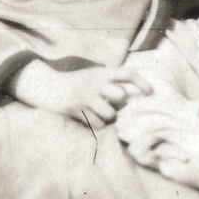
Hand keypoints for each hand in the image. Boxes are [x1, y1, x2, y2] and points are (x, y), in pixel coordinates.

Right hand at [8, 61, 152, 123]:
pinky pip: (96, 124)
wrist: (47, 86)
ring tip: (101, 114)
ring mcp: (85, 96)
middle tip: (114, 106)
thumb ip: (110, 82)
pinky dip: (97, 125)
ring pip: (109, 113)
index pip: (127, 73)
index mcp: (101, 73)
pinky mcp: (76, 109)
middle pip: (120, 95)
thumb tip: (130, 98)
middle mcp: (94, 83)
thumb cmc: (76, 83)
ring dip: (109, 117)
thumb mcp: (93, 75)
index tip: (150, 93)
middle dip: (121, 104)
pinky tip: (91, 119)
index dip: (141, 82)